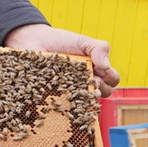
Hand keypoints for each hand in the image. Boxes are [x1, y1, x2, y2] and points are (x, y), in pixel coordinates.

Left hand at [4, 23, 120, 96]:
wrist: (35, 41)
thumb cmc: (62, 41)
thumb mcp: (83, 41)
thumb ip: (98, 48)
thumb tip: (106, 66)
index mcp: (97, 71)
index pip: (112, 80)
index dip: (110, 78)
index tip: (102, 72)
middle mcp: (87, 84)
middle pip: (103, 93)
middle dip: (101, 89)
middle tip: (93, 83)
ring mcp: (72, 92)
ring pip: (85, 103)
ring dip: (86, 100)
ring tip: (81, 93)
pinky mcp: (56, 96)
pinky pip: (63, 106)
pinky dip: (65, 105)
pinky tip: (62, 99)